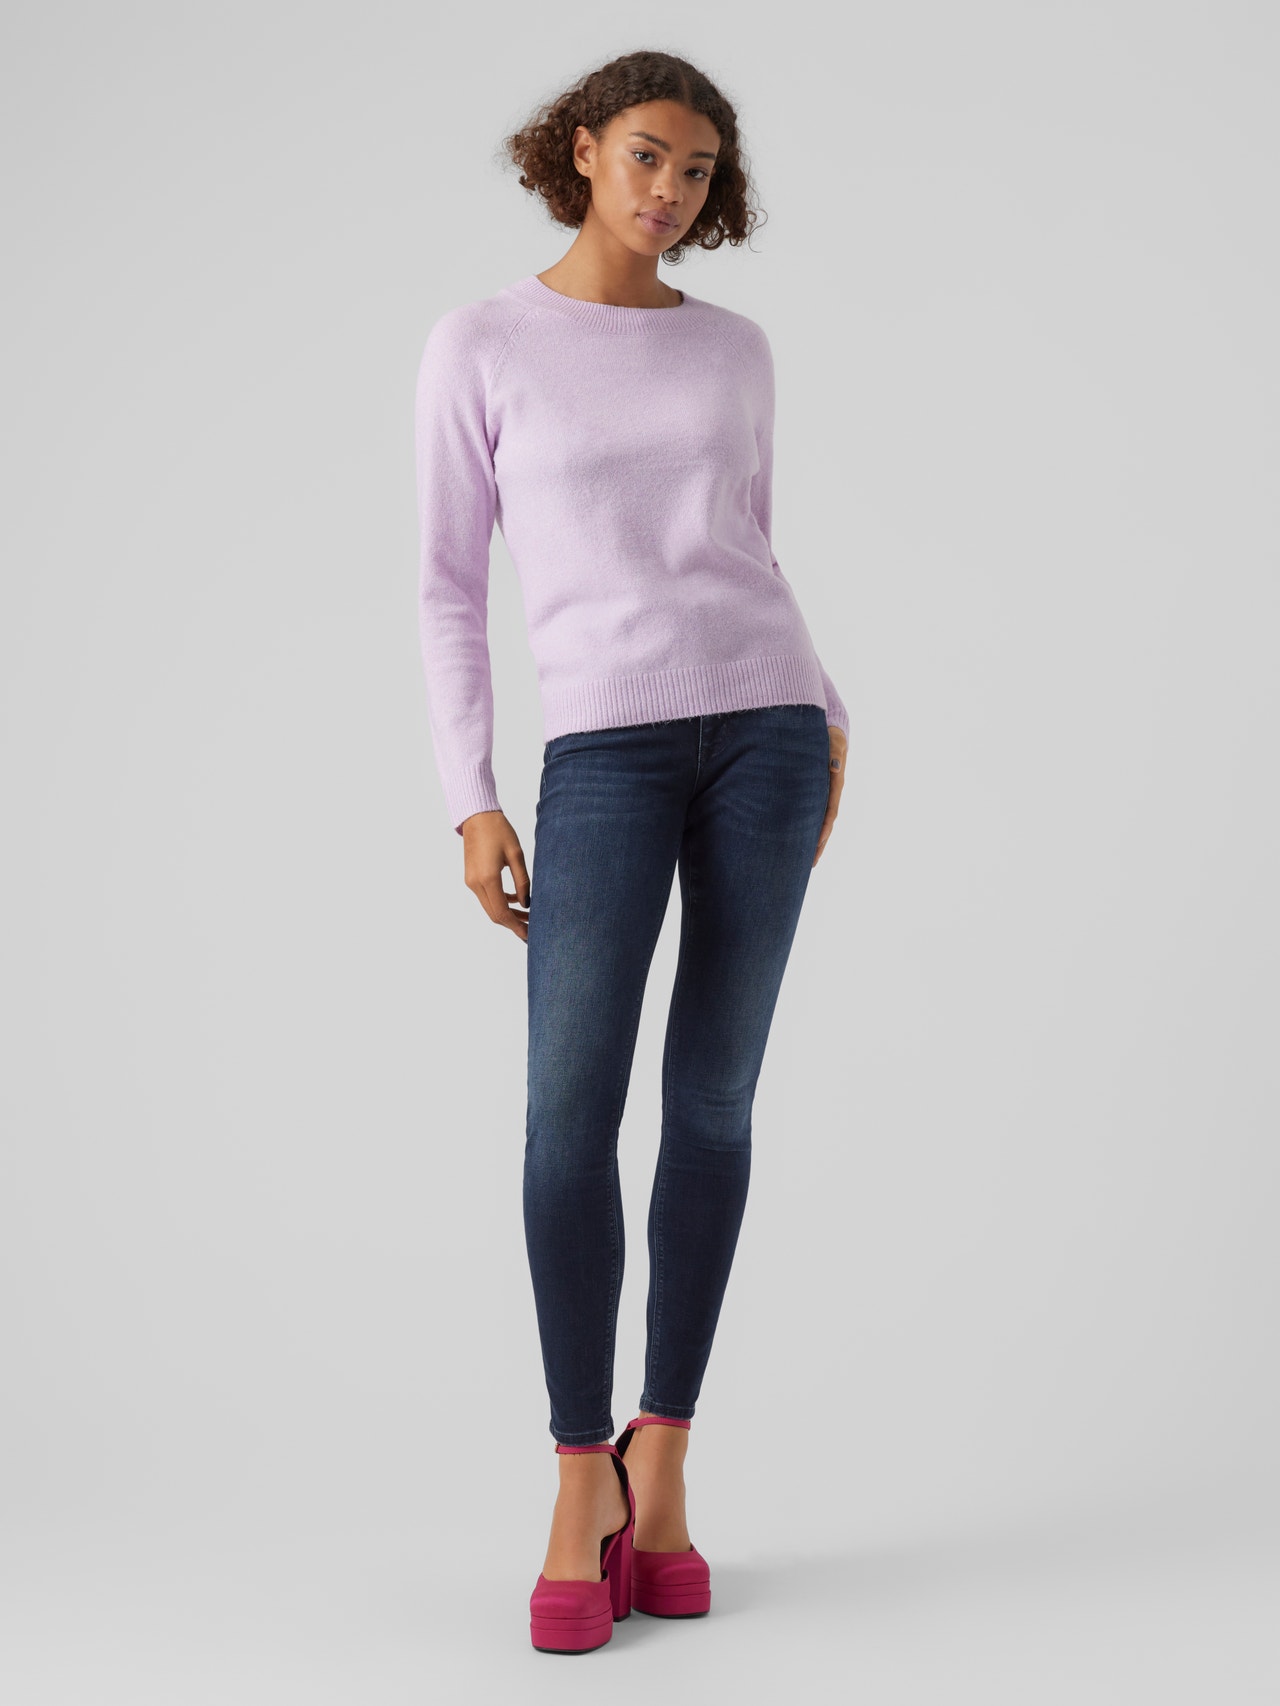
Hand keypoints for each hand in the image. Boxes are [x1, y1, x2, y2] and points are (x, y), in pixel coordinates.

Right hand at [460, 811, 530, 941]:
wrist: (477, 817)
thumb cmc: (499, 831)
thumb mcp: (516, 855)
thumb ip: (523, 881)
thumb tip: (526, 903)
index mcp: (488, 878)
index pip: (502, 913)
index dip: (516, 926)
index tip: (529, 935)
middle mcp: (476, 883)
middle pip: (495, 915)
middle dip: (514, 924)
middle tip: (533, 928)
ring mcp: (471, 882)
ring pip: (490, 907)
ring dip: (508, 914)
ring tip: (528, 915)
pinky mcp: (471, 878)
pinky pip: (486, 897)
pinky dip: (500, 902)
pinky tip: (515, 900)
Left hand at [814, 726, 846, 867]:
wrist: (828, 732)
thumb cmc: (831, 736)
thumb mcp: (835, 741)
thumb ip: (835, 752)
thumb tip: (834, 767)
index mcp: (835, 785)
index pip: (830, 813)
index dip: (824, 830)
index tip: (817, 844)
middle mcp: (829, 794)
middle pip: (825, 825)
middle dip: (819, 844)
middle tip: (811, 864)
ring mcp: (821, 795)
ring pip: (817, 823)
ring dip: (812, 841)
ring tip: (803, 861)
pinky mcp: (813, 793)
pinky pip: (810, 814)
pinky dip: (805, 828)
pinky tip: (795, 840)